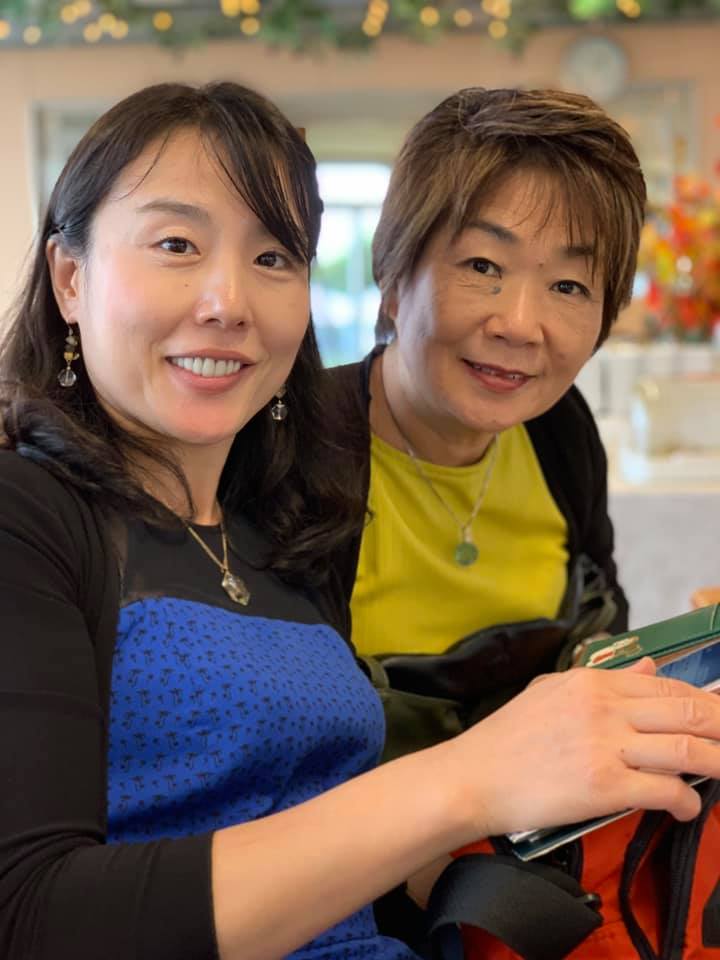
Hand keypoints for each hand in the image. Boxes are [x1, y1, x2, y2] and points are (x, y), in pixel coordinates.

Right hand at [440, 657, 719, 840]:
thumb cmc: (506, 739)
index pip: (667, 687)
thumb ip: (603, 679)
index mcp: (591, 681)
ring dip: (718, 764)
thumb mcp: (551, 692)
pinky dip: (687, 802)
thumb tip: (650, 667)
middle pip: (688, 713)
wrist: (472, 777)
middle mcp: (603, 707)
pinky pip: (665, 790)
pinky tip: (688, 808)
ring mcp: (605, 745)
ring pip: (687, 750)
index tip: (719, 716)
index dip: (705, 703)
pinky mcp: (604, 786)